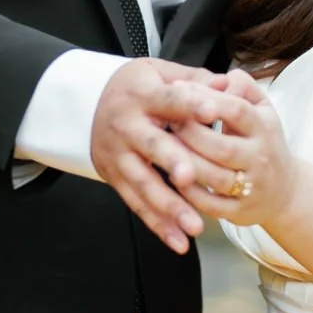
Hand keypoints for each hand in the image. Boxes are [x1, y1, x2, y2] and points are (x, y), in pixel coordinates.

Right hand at [91, 59, 238, 253]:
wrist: (84, 103)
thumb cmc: (134, 87)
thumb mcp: (158, 71)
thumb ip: (193, 79)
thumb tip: (227, 83)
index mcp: (142, 94)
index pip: (169, 98)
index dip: (189, 103)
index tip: (212, 111)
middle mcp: (127, 126)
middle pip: (152, 145)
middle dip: (172, 161)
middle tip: (192, 176)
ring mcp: (118, 154)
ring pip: (144, 183)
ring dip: (169, 207)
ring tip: (195, 226)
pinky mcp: (114, 177)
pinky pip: (136, 203)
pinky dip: (157, 224)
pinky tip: (179, 241)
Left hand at [171, 70, 297, 228]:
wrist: (283, 190)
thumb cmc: (261, 140)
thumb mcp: (262, 108)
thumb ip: (243, 86)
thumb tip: (224, 76)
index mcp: (264, 127)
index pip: (235, 110)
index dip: (205, 100)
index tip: (176, 89)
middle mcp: (260, 157)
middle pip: (221, 146)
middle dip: (189, 133)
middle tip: (164, 121)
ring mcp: (252, 186)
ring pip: (214, 177)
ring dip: (185, 164)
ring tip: (162, 149)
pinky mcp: (240, 211)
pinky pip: (211, 204)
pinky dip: (189, 194)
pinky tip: (173, 178)